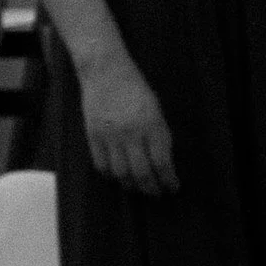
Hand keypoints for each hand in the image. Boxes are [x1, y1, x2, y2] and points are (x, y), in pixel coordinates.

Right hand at [77, 46, 177, 196]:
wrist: (106, 72)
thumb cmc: (135, 88)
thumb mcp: (156, 110)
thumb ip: (159, 135)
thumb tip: (163, 163)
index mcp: (152, 124)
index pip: (162, 162)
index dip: (168, 180)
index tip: (172, 188)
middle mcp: (131, 133)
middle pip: (141, 173)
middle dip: (151, 188)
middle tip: (156, 193)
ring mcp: (110, 136)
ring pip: (121, 173)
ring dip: (131, 186)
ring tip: (138, 188)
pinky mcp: (93, 136)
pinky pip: (101, 165)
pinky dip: (111, 176)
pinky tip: (118, 177)